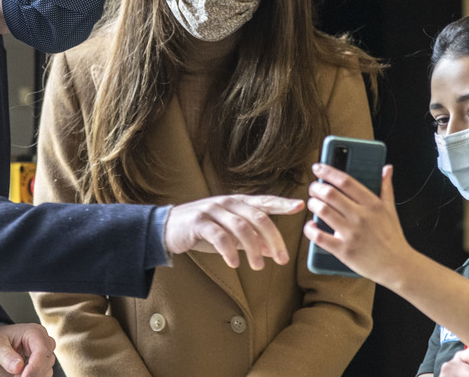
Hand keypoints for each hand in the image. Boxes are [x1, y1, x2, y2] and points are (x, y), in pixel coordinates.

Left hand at [0, 323, 55, 376]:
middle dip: (32, 373)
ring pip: (46, 372)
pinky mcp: (40, 367)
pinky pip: (42, 376)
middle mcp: (43, 343)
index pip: (42, 350)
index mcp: (35, 333)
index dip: (35, 366)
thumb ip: (6, 355)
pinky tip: (18, 376)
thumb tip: (18, 367)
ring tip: (14, 375)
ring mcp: (43, 356)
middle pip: (47, 362)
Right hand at [163, 194, 303, 269]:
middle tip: (282, 259)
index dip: (283, 203)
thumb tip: (272, 249)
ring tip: (259, 266)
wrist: (168, 228)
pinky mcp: (199, 221)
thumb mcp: (230, 233)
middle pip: (258, 217)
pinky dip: (229, 250)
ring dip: (253, 248)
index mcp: (238, 203)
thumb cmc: (203, 230)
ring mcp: (213, 210)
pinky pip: (219, 236)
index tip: (301, 207)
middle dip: (273, 239)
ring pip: (241, 227)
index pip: (265, 202)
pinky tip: (234, 264)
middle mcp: (228, 203)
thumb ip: (251, 238)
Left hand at [303, 163, 411, 284]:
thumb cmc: (392, 237)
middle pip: (330, 194)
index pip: (346, 181)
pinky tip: (310, 226)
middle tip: (313, 188)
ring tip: (312, 203)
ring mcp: (351, 234)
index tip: (318, 168)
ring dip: (312, 204)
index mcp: (372, 204)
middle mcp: (361, 217)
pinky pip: (319, 237)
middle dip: (316, 188)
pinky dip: (310, 229)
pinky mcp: (343, 250)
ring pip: (322, 211)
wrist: (397, 266)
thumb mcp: (391, 210)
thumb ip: (386, 187)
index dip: (328, 171)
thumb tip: (387, 168)